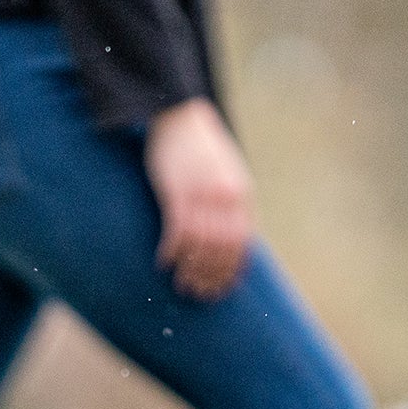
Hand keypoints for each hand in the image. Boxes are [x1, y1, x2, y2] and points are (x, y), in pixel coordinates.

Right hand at [144, 98, 254, 299]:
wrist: (181, 116)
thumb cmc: (201, 148)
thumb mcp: (227, 173)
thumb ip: (232, 202)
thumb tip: (231, 235)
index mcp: (241, 194)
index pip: (243, 241)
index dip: (233, 267)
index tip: (223, 286)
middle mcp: (225, 197)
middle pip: (222, 247)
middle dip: (212, 274)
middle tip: (200, 292)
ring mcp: (202, 195)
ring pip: (200, 244)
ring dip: (191, 268)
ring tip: (182, 283)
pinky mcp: (177, 191)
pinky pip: (177, 231)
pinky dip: (172, 250)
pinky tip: (164, 261)